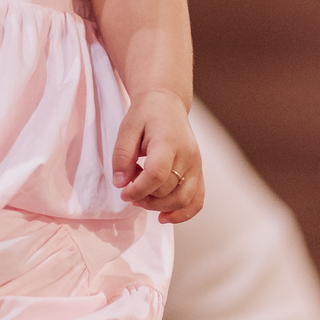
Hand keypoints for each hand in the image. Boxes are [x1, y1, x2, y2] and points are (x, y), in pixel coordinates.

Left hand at [112, 91, 202, 222]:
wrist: (167, 104)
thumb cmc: (145, 115)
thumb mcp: (127, 128)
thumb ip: (122, 155)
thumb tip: (120, 184)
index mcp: (168, 141)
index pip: (157, 174)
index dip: (138, 189)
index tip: (123, 193)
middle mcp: (188, 155)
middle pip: (169, 190)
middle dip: (145, 198)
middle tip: (128, 191)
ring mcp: (197, 165)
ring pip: (184, 199)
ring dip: (160, 207)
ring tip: (141, 200)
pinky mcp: (199, 172)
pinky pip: (197, 200)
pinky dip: (182, 213)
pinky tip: (163, 216)